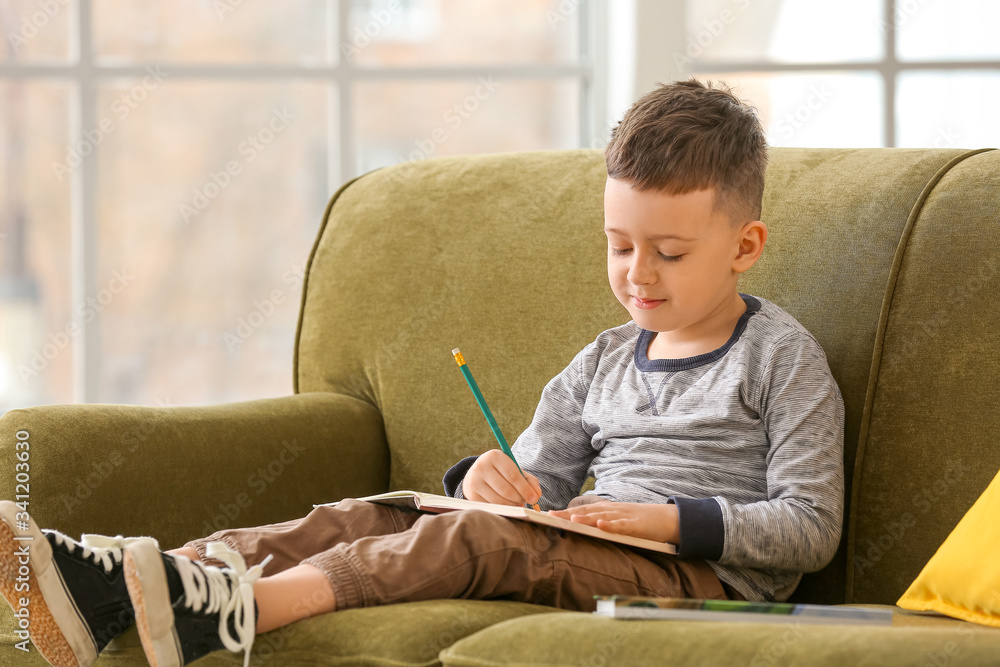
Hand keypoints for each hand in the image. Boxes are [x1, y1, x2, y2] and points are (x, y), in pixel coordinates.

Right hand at [463, 449, 542, 506]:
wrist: (476, 474)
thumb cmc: (500, 472)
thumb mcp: (514, 469)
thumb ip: (529, 480)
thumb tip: (537, 494)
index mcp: (494, 456)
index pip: (513, 475)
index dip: (525, 489)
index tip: (534, 498)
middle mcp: (481, 467)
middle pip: (506, 490)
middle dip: (519, 499)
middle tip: (525, 502)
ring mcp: (474, 482)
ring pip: (499, 501)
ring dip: (512, 506)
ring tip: (516, 503)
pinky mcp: (471, 495)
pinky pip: (491, 507)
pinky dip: (502, 509)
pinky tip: (505, 505)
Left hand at [547, 501, 678, 543]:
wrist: (668, 518)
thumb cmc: (641, 522)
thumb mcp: (619, 521)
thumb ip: (603, 524)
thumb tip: (584, 532)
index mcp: (607, 510)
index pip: (583, 510)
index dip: (567, 512)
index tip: (549, 515)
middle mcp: (613, 511)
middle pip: (588, 511)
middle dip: (569, 514)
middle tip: (551, 516)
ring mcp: (625, 516)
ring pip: (603, 516)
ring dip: (587, 517)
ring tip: (571, 519)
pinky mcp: (636, 525)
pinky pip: (622, 525)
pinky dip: (611, 525)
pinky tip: (601, 525)